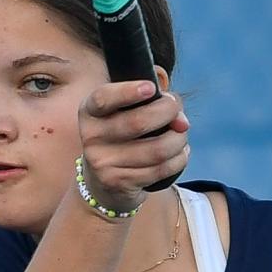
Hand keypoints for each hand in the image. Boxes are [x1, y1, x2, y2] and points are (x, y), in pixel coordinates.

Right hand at [77, 80, 189, 212]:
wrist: (103, 182)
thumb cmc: (122, 137)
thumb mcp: (125, 114)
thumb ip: (153, 105)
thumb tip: (181, 121)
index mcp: (90, 112)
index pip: (103, 99)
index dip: (128, 92)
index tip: (151, 88)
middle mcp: (92, 137)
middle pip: (138, 122)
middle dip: (168, 113)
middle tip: (177, 113)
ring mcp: (103, 163)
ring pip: (157, 149)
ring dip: (178, 140)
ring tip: (180, 136)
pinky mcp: (119, 183)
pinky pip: (161, 169)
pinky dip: (179, 159)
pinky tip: (178, 154)